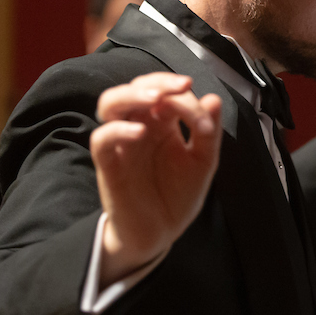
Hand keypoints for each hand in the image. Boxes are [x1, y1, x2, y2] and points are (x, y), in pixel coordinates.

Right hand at [91, 72, 222, 284]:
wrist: (160, 233)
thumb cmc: (178, 195)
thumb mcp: (203, 162)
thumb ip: (209, 132)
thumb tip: (214, 98)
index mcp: (163, 123)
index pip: (167, 92)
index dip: (185, 96)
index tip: (205, 119)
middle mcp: (140, 126)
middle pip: (136, 87)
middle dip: (158, 81)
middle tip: (181, 86)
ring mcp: (122, 143)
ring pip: (110, 103)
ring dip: (132, 94)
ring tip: (156, 99)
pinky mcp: (109, 165)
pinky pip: (101, 140)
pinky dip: (117, 130)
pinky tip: (139, 133)